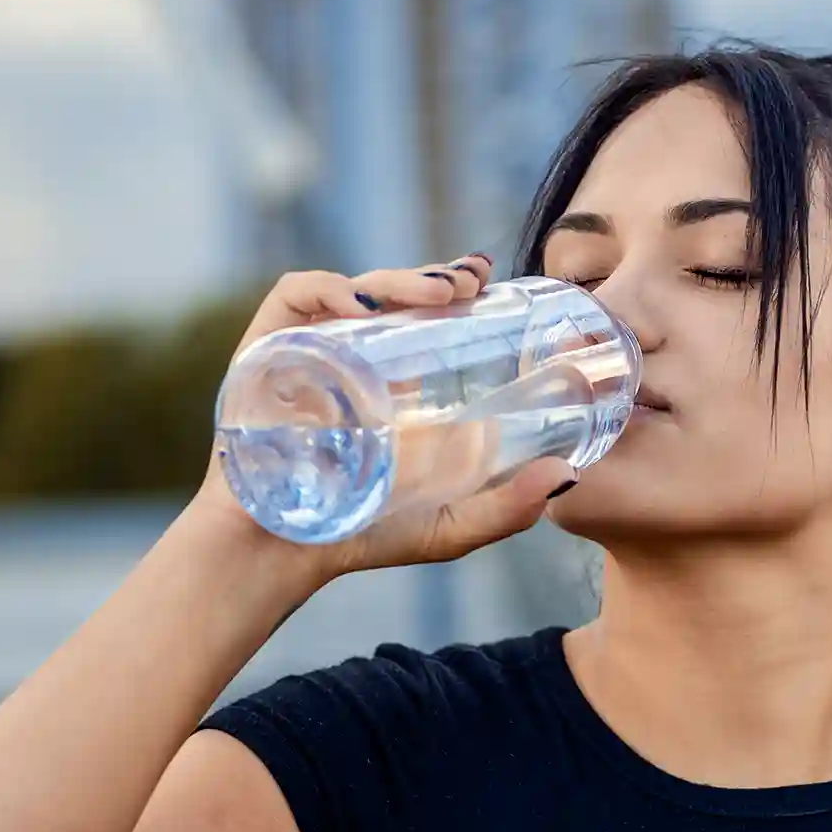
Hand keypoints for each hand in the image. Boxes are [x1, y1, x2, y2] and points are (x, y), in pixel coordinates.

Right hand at [187, 255, 578, 588]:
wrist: (283, 554)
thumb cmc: (364, 539)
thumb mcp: (451, 526)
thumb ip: (508, 508)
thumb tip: (567, 476)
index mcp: (396, 382)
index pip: (429, 316)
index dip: (459, 287)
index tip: (492, 283)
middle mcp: (354, 357)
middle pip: (396, 294)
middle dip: (436, 277)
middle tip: (472, 283)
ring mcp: (309, 350)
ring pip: (356, 289)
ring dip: (398, 279)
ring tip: (440, 292)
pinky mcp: (265, 350)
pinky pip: (294, 297)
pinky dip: (327, 288)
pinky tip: (359, 303)